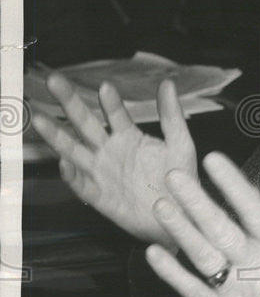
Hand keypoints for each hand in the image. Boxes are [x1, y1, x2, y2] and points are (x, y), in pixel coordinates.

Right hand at [32, 75, 196, 246]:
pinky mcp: (100, 196)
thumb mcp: (180, 144)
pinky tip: (65, 164)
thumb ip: (172, 115)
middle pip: (85, 124)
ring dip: (57, 136)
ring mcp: (102, 173)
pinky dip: (72, 176)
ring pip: (74, 151)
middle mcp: (110, 151)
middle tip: (54, 81)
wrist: (179, 216)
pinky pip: (82, 185)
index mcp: (128, 137)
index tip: (106, 87)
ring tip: (41, 119)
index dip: (110, 101)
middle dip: (69, 103)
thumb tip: (167, 84)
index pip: (115, 113)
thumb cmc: (180, 180)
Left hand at [146, 153, 259, 296]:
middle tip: (176, 177)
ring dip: (179, 228)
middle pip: (221, 228)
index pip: (253, 208)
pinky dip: (172, 272)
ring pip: (203, 255)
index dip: (232, 183)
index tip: (215, 160)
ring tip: (162, 205)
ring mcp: (237, 292)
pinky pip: (192, 291)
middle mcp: (256, 268)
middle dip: (196, 200)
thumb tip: (251, 204)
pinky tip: (155, 253)